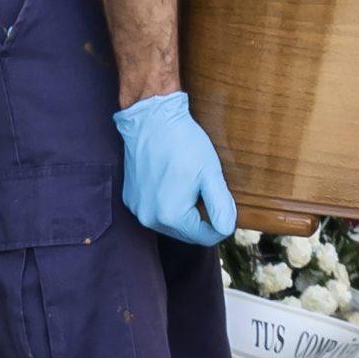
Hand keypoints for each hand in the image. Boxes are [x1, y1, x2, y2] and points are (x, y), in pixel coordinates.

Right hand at [112, 90, 237, 244]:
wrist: (151, 121)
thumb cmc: (183, 144)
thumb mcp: (210, 173)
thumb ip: (221, 205)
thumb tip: (227, 229)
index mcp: (170, 216)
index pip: (205, 237)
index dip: (222, 223)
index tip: (226, 203)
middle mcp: (148, 218)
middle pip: (187, 232)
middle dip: (203, 217)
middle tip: (209, 189)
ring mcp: (137, 209)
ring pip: (172, 222)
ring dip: (186, 210)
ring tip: (192, 183)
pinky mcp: (131, 199)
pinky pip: (156, 210)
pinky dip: (169, 202)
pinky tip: (175, 181)